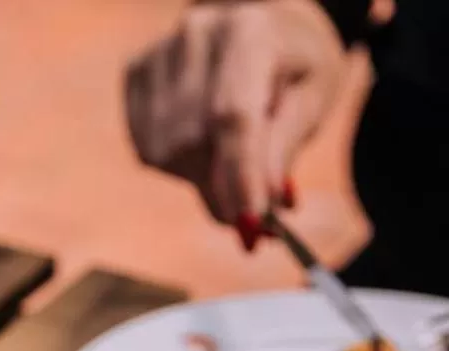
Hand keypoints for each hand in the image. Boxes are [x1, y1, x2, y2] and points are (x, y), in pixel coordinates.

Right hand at [124, 0, 346, 238]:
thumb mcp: (312, 100)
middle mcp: (196, 34)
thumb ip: (284, 149)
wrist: (265, 24)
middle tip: (252, 215)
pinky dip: (178, 165)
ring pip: (165, 152)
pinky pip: (147, 148)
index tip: (250, 228)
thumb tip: (264, 205)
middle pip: (193, 141)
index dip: (239, 178)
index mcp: (250, 31)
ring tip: (231, 164)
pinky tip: (204, 145)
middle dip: (222, 190)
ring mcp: (160, 50)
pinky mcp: (136, 72)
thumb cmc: (295, 66)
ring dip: (200, 179)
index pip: (233, 116)